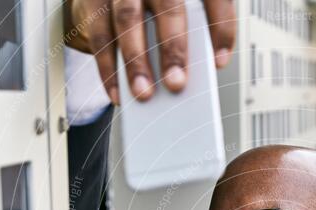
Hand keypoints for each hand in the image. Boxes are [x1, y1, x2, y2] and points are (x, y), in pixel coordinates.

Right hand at [64, 0, 235, 103]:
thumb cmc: (162, 6)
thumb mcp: (188, 9)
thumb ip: (205, 29)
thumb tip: (215, 62)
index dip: (220, 27)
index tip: (220, 62)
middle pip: (168, 6)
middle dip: (173, 48)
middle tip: (176, 83)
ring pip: (128, 19)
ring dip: (136, 61)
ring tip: (144, 93)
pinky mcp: (94, 1)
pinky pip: (99, 35)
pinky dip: (108, 68)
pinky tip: (119, 93)